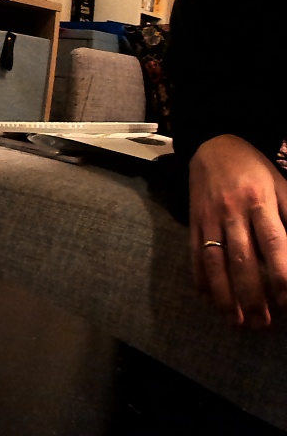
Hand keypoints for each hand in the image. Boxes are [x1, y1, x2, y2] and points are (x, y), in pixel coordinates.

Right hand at [188, 135, 286, 327]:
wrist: (213, 145)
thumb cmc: (255, 170)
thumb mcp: (282, 186)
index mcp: (260, 202)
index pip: (273, 245)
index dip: (280, 276)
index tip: (286, 303)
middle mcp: (232, 212)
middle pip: (242, 260)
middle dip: (252, 296)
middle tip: (261, 324)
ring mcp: (208, 217)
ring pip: (214, 261)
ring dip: (224, 293)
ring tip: (234, 320)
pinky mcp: (193, 220)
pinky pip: (193, 252)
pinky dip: (199, 276)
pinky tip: (207, 297)